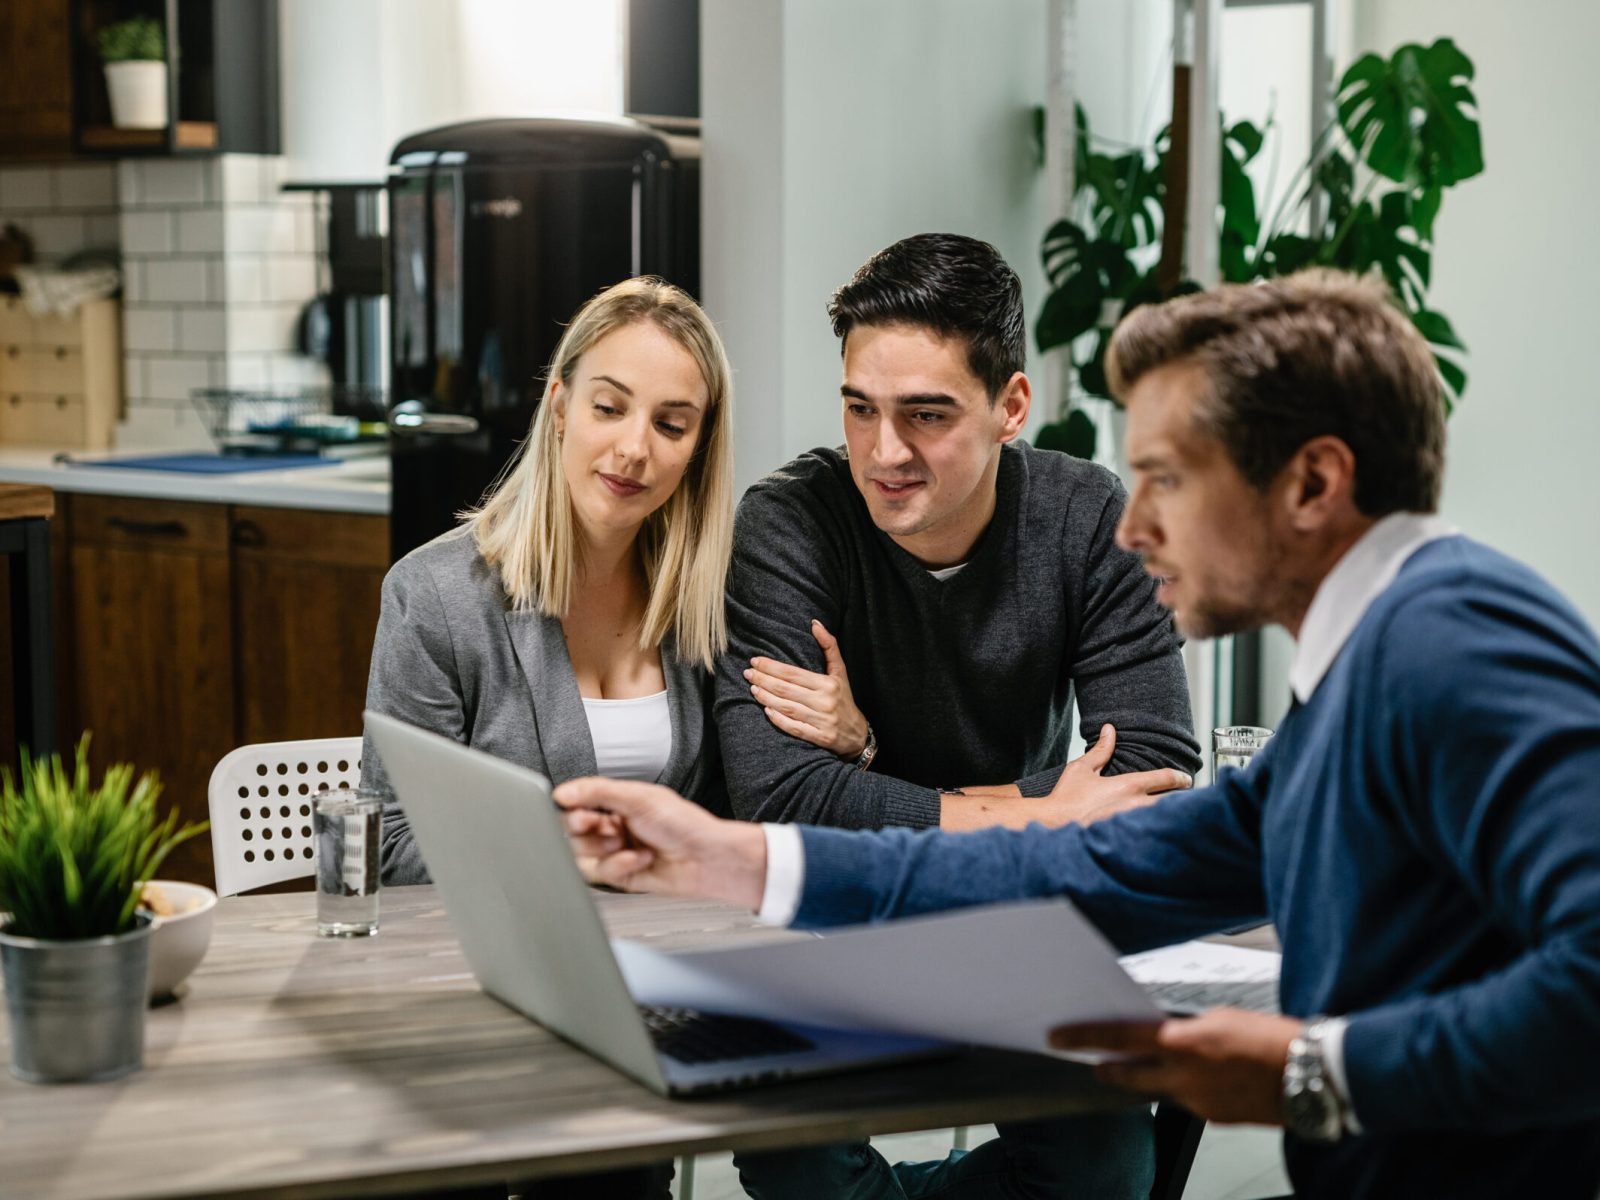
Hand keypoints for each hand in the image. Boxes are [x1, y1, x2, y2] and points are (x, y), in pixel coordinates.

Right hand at [554, 777, 767, 909]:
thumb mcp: (639, 798)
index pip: (577, 804)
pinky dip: (618, 866)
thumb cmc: (685, 824)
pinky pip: (602, 875)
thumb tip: (564, 792)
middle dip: (586, 831)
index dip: (572, 810)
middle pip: (573, 832)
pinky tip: (639, 859)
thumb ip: (599, 792)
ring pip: (582, 856)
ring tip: (625, 843)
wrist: (707, 859)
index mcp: (617, 802)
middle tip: (603, 828)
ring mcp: (616, 852)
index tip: (578, 812)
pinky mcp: (621, 876)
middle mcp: (614, 826)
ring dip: (603, 850)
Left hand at [745, 620, 869, 757]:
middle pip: (786, 690)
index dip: (772, 667)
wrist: (857, 733)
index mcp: (828, 684)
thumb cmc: (844, 698)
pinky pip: (794, 728)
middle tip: (748, 673)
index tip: (755, 661)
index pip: (793, 674)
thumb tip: (815, 624)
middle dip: (764, 680)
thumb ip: (829, 646)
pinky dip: (779, 720)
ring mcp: (822, 721)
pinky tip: (766, 710)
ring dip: (766, 698)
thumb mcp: (840, 671)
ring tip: (752, 688)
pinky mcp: (819, 738)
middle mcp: (825, 702)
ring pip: (787, 708)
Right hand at [1043, 725, 1191, 825]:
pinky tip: (1161, 835)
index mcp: (1129, 786)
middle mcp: (1137, 805)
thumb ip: (1100, 749)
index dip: (1181, 778)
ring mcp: (1134, 825)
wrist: (1054, 825)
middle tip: (1186, 800)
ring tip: (1178, 818)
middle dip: (1183, 800)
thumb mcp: (1082, 769)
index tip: (1187, 780)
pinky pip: (1153, 836)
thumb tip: (1109, 729)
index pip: (1167, 778)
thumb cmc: (1067, 798)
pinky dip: (1159, 833)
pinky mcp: (1128, 841)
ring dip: (1173, 817)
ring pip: (1166, 820)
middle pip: (1174, 802)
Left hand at [1049, 1009, 1303, 1125]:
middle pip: (1130, 1073)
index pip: (1121, 1036)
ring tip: (1164, 1062)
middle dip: (1109, 1067)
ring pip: (1161, 1088)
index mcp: (1184, 1042)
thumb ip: (1187, 1028)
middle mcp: (1185, 1076)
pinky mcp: (1215, 1118)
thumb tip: (1169, 1035)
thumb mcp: (1221, 1018)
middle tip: (1092, 1062)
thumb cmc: (1273, 1038)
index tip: (1059, 1037)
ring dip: (1155, 1076)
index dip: (1085, 1037)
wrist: (1314, 1075)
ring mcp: (1199, 1102)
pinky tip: (1206, 1078)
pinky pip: (1189, 1100)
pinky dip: (1187, 1088)